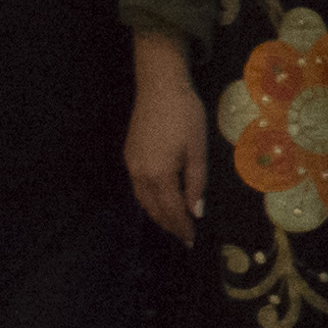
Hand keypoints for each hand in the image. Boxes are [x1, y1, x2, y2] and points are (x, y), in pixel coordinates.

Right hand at [121, 53, 208, 242]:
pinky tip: (160, 201)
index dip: (182, 227)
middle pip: (154, 209)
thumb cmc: (185, 115)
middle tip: (184, 237)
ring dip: (158, 215)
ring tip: (174, 224)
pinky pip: (138, 188)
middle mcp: (139, 174)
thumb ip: (196, 182)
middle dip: (169, 225)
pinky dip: (149, 201)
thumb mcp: (197, 149)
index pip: (171, 210)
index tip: (192, 240)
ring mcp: (131, 165)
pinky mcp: (129, 156)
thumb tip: (196, 211)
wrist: (159, 87)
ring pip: (143, 200)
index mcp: (158, 175)